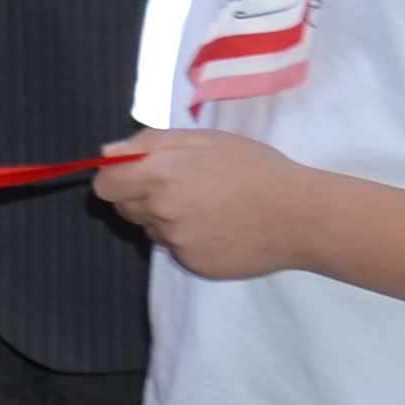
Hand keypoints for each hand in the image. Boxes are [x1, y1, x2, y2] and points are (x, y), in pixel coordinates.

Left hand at [92, 130, 310, 278]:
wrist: (300, 215)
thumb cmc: (254, 168)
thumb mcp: (202, 138)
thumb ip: (148, 142)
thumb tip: (108, 154)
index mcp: (159, 175)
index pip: (105, 187)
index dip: (115, 179)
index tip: (133, 174)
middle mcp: (162, 212)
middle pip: (125, 208)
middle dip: (140, 196)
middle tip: (180, 185)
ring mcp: (179, 243)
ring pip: (151, 230)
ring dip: (164, 219)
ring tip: (206, 205)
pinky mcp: (196, 265)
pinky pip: (176, 250)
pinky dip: (187, 240)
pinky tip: (218, 227)